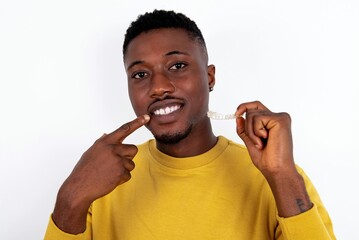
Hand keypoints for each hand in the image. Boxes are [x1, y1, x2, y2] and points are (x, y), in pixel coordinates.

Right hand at [52, 114, 149, 232]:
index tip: (147, 117)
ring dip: (123, 169)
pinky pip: (128, 175)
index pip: (124, 129)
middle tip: (114, 164)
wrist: (79, 187)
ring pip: (131, 163)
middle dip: (128, 156)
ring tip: (109, 173)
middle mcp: (112, 148)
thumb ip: (102, 143)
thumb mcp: (91, 152)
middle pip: (133, 149)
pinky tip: (109, 180)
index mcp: (105, 142)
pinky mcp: (121, 172)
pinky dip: (121, 179)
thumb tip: (106, 133)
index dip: (137, 122)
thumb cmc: (84, 169)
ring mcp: (117, 160)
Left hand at [235, 101, 294, 177]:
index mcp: (273, 121)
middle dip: (247, 127)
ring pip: (252, 114)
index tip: (236, 113)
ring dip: (251, 132)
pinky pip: (257, 118)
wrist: (277, 170)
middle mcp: (279, 117)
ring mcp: (281, 117)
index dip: (245, 107)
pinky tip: (266, 140)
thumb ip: (245, 129)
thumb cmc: (267, 160)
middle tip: (256, 142)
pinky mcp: (280, 119)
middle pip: (252, 110)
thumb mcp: (250, 141)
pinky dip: (256, 131)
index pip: (257, 106)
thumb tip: (238, 117)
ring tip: (261, 143)